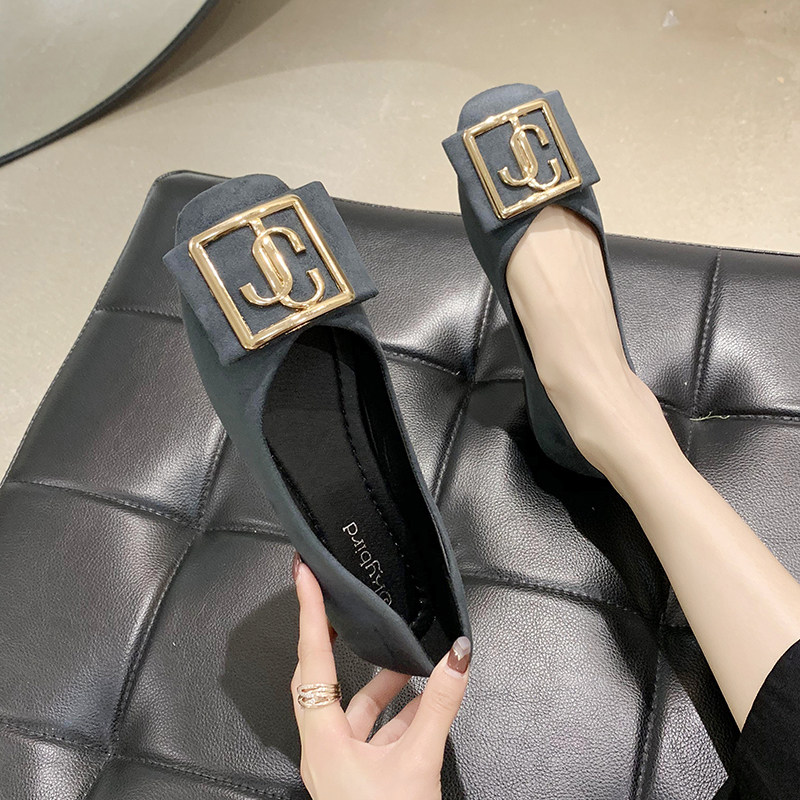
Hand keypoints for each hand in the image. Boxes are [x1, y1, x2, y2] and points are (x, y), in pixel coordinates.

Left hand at [290, 552, 470, 799]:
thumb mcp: (418, 763)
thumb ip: (440, 705)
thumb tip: (458, 657)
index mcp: (324, 741)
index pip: (312, 660)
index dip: (309, 613)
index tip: (304, 578)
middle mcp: (323, 748)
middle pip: (321, 677)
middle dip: (335, 640)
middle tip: (340, 605)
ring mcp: (339, 764)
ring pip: (355, 707)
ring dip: (383, 683)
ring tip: (410, 661)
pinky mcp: (358, 776)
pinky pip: (374, 731)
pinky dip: (398, 712)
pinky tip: (424, 701)